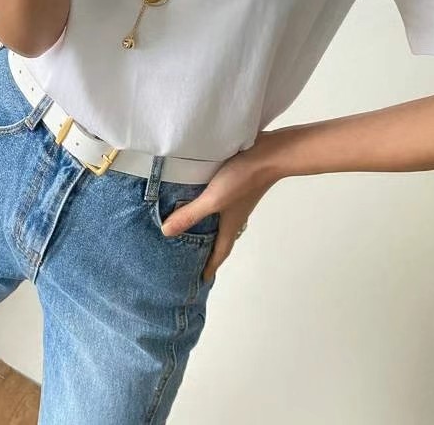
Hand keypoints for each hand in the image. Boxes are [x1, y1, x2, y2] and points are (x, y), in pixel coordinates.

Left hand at [160, 130, 283, 282]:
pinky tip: (195, 195)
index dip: (211, 266)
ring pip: (218, 218)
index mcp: (230, 224)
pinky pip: (217, 200)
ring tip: (188, 227)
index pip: (220, 252)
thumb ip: (190, 215)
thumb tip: (166, 233)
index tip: (202, 280)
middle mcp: (233, 215)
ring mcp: (235, 198)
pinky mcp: (233, 183)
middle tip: (191, 256)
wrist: (267, 153)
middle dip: (207, 248)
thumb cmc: (242, 180)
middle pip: (219, 237)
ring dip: (206, 225)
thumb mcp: (212, 200)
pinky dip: (206, 204)